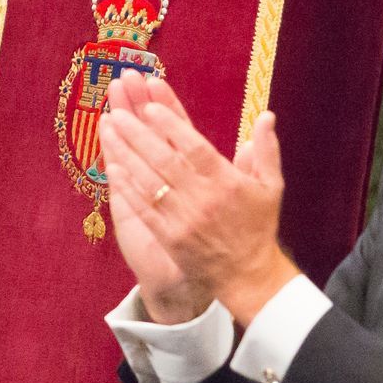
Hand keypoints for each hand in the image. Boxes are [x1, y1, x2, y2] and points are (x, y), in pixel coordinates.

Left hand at [100, 73, 299, 328]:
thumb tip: (266, 114)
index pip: (195, 148)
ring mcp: (183, 219)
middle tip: (120, 111)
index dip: (172, 125)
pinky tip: (112, 167)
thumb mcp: (271, 187)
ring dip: (127, 154)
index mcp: (227, 182)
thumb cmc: (258, 227)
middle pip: (166, 160)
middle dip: (140, 134)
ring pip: (149, 180)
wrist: (247, 277)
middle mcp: (203, 199)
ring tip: (110, 129)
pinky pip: (144, 208)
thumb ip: (266, 150)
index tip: (151, 105)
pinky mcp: (169, 237)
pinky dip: (127, 187)